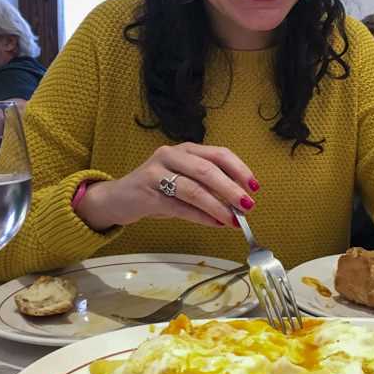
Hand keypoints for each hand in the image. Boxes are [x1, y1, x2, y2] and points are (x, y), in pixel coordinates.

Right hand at [75, 143, 258, 230]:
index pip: (219, 154)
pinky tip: (215, 223)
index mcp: (186, 149)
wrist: (119, 198)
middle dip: (231, 189)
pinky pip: (180, 206)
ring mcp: (157, 172)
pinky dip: (200, 216)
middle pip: (207, 170)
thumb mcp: (184, 182)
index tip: (254, 187)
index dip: (239, 170)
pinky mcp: (147, 192)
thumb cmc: (158, 190)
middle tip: (247, 206)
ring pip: (194, 189)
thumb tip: (239, 205)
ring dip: (217, 206)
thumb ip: (209, 188)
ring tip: (233, 220)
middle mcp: (171, 155)